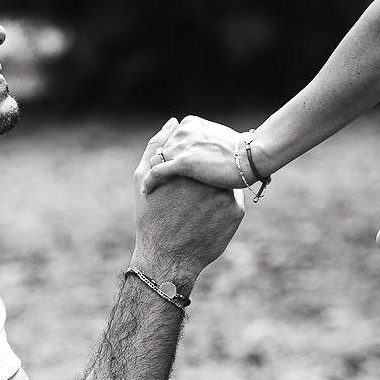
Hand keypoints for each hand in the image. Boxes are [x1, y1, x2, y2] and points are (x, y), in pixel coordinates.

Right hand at [132, 120, 243, 282]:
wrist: (167, 258)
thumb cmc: (150, 218)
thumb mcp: (143, 179)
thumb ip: (155, 147)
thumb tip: (173, 121)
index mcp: (185, 166)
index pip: (196, 149)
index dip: (189, 159)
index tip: (182, 172)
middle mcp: (208, 176)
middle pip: (213, 162)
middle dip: (205, 171)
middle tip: (191, 193)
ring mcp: (224, 194)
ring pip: (224, 179)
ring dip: (215, 185)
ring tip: (198, 206)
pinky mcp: (236, 211)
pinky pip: (232, 198)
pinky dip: (221, 204)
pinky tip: (206, 217)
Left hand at [140, 115, 245, 194]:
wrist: (250, 159)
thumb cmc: (241, 154)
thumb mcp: (218, 141)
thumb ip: (204, 142)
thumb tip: (202, 151)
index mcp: (190, 124)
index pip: (170, 140)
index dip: (168, 156)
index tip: (166, 168)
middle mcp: (182, 131)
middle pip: (162, 150)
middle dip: (159, 164)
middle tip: (154, 181)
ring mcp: (181, 146)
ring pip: (156, 160)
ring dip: (150, 174)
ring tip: (149, 188)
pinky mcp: (182, 162)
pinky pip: (156, 172)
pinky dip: (149, 182)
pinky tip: (146, 192)